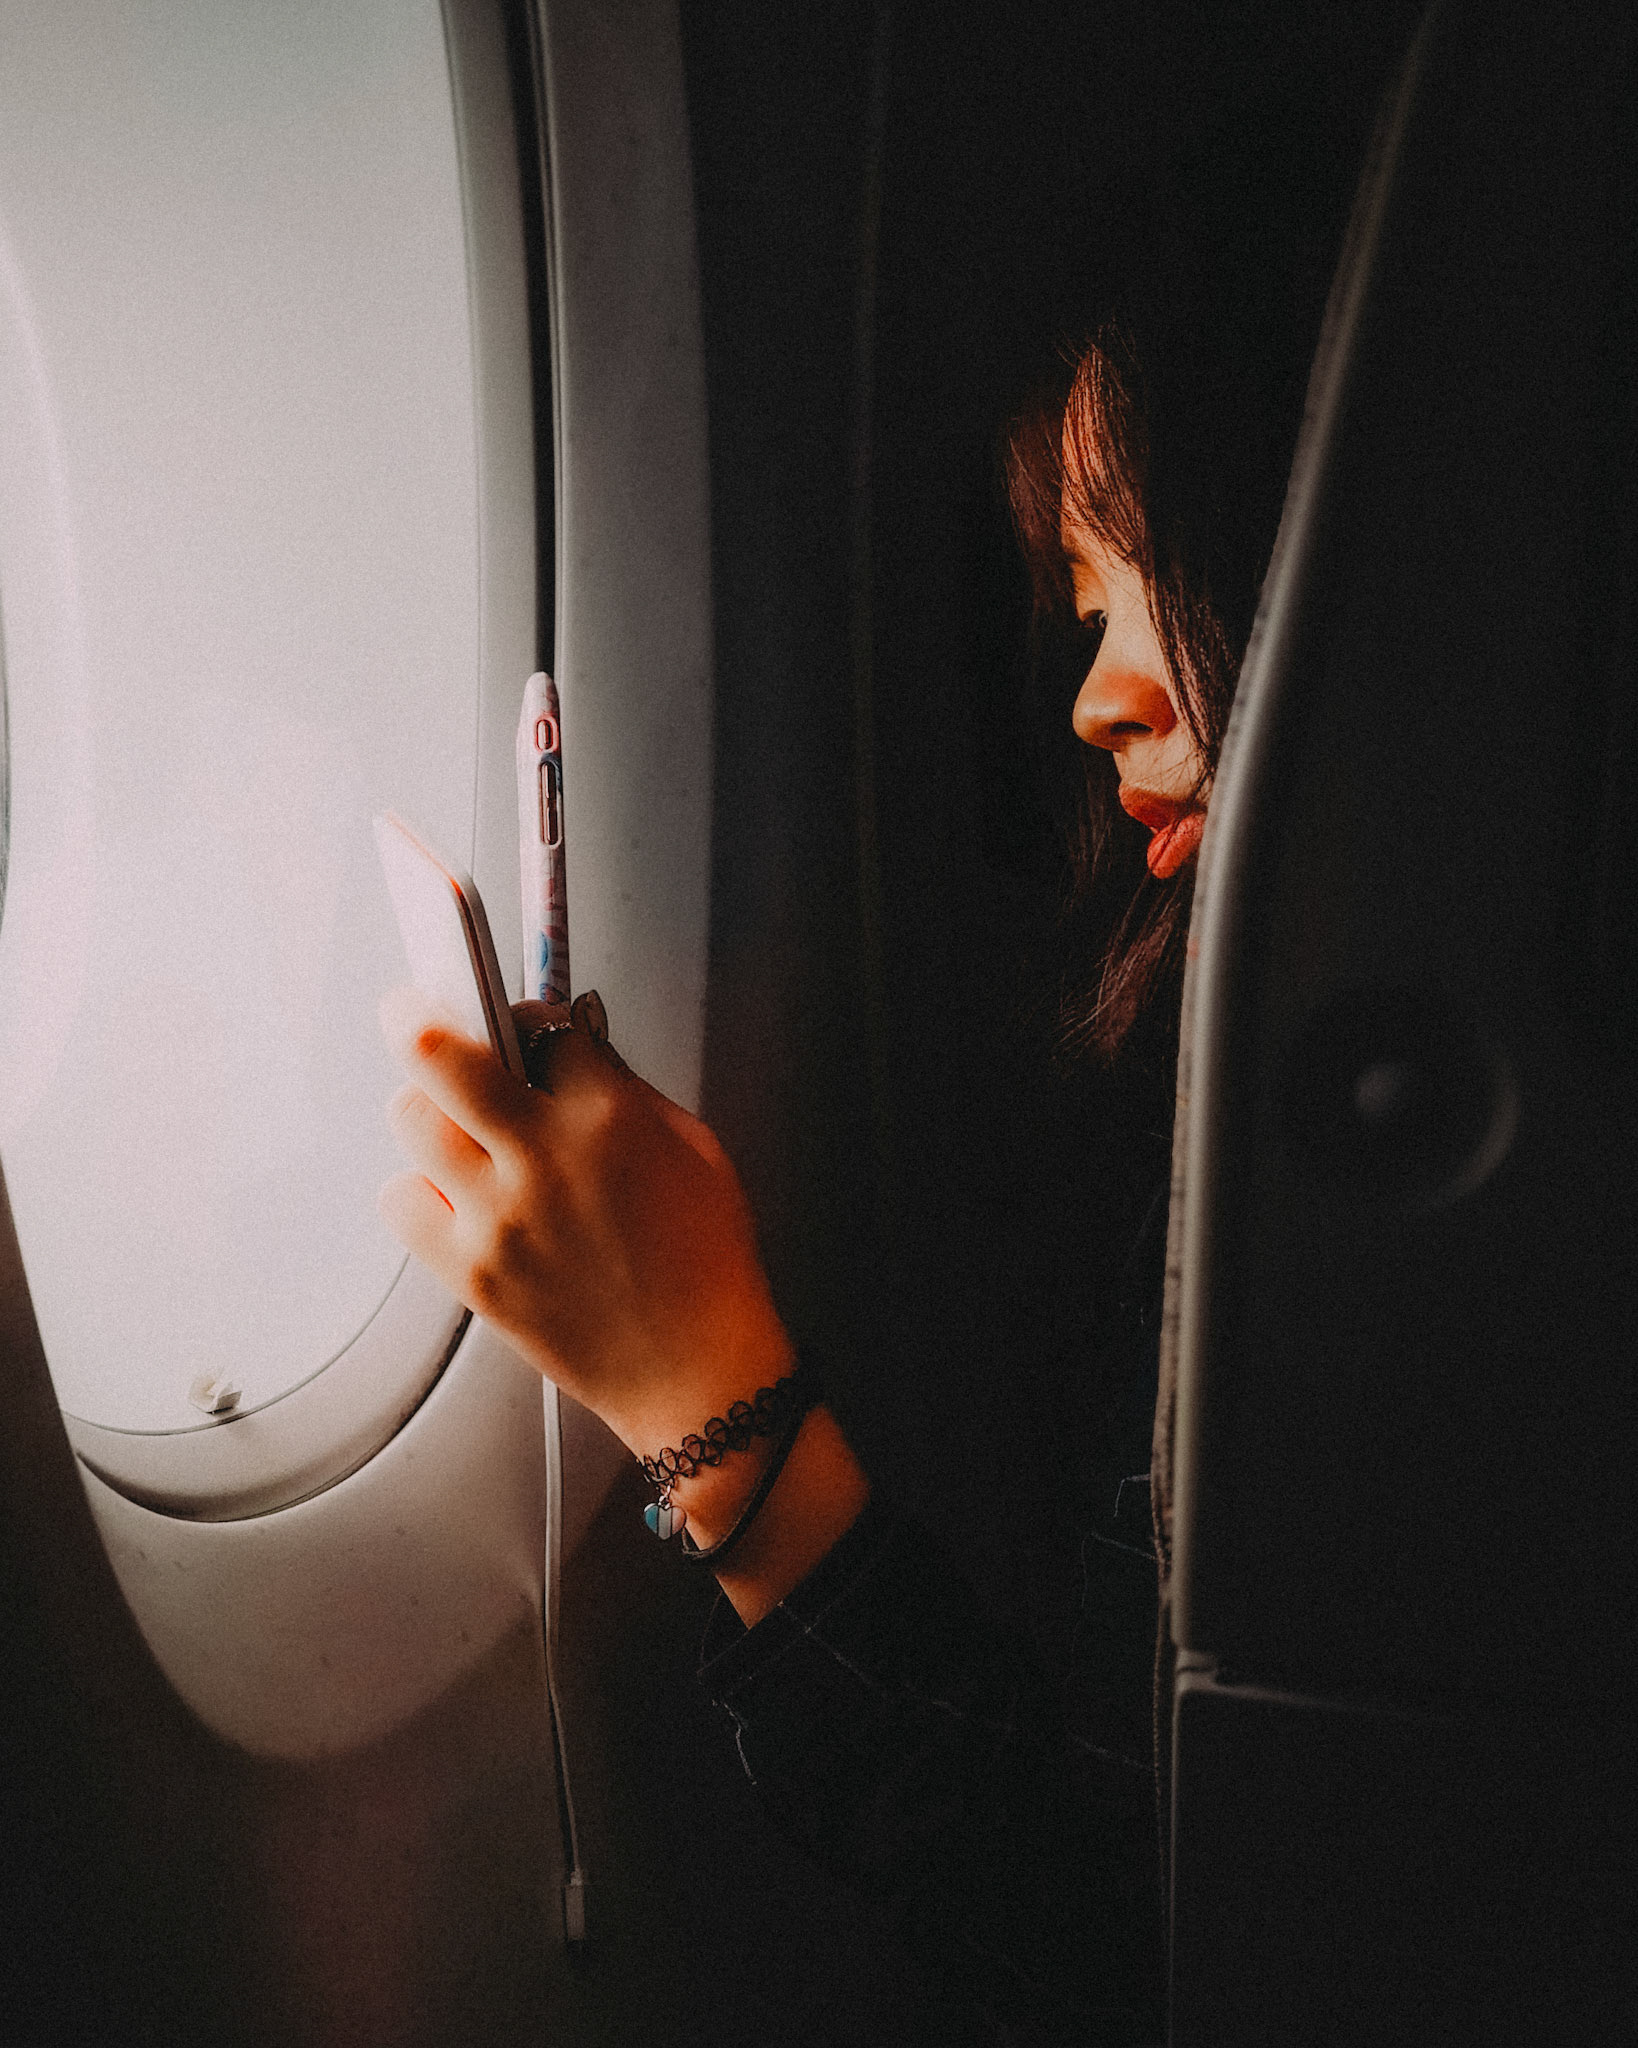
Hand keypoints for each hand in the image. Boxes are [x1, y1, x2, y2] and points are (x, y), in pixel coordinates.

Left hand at [377, 988, 793, 1459]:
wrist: (694, 1372)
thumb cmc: (704, 1265)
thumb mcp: (694, 1148)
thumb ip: (624, 1089)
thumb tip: (567, 1047)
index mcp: (609, 1118)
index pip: (537, 1026)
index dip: (528, 1019)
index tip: (522, 1025)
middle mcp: (544, 1160)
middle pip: (438, 1053)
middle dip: (419, 1015)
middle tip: (415, 1008)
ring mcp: (498, 1218)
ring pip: (411, 1120)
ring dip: (429, 1109)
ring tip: (459, 1126)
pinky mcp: (469, 1271)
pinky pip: (401, 1200)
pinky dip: (418, 1189)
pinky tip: (455, 1195)